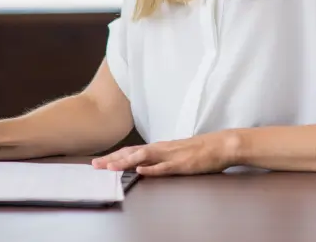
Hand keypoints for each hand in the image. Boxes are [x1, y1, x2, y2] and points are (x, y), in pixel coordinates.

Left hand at [91, 131, 238, 176]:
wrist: (220, 145)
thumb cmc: (199, 150)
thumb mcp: (175, 153)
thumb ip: (160, 158)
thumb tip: (145, 164)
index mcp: (159, 147)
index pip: (131, 151)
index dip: (114, 156)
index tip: (99, 161)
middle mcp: (161, 149)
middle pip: (132, 153)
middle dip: (112, 159)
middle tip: (95, 165)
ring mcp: (171, 156)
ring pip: (143, 158)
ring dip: (125, 163)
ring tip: (110, 167)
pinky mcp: (182, 164)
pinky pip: (164, 167)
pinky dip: (152, 169)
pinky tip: (141, 171)